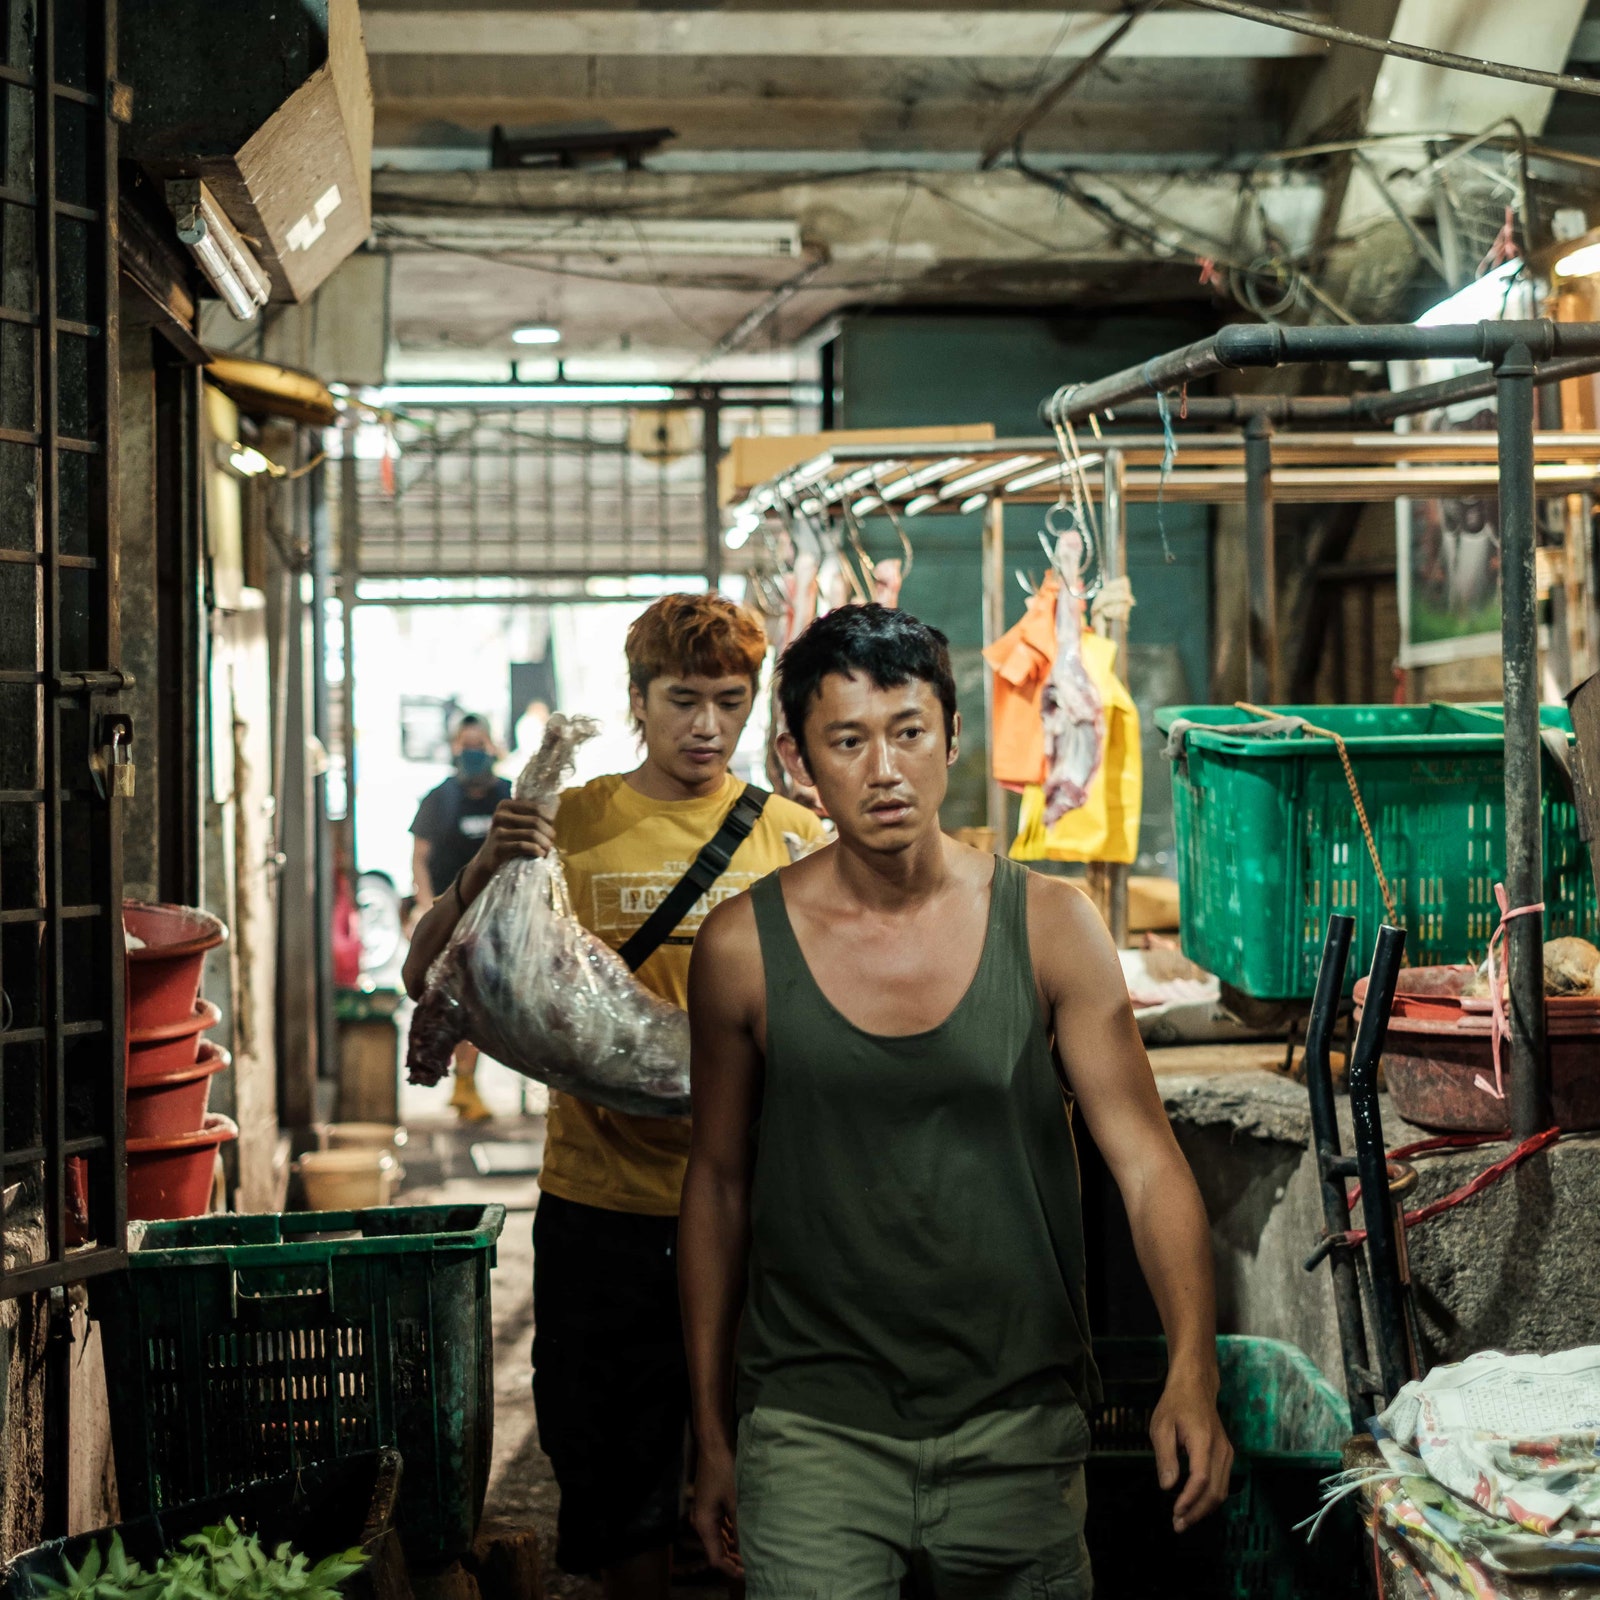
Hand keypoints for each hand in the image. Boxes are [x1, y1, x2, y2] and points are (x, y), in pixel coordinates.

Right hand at [460, 800, 555, 903]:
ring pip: (532, 834)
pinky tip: (541, 855)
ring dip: (545, 844)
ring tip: (547, 850)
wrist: (486, 862)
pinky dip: (537, 851)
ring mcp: (497, 831)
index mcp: (505, 805)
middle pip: (536, 821)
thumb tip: (556, 804)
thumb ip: (531, 815)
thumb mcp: (517, 824)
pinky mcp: (498, 847)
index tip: (551, 829)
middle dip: (548, 834)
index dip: (549, 820)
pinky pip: (524, 846)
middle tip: (551, 843)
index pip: (537, 808)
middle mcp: (500, 815)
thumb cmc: (508, 842)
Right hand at [691, 1442, 742, 1578]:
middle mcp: (702, 1521)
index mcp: (704, 1524)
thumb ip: (740, 1526)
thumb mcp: (735, 1500)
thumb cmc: (724, 1471)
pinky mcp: (711, 1503)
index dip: (731, 1569)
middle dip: (733, 1559)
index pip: (716, 1558)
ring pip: (720, 1538)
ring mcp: (706, 1512)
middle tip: (752, 1565)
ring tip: (752, 1551)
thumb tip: (748, 1549)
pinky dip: (732, 1533)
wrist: (714, 1445)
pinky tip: (745, 1533)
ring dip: (733, 1546)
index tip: (748, 1574)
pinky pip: (721, 1526)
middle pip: (716, 1550)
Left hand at [1150, 1367, 1232, 1532]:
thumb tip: (1167, 1486)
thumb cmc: (1175, 1404)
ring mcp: (1227, 1453)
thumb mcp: (1161, 1426)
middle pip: (1215, 1491)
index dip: (1189, 1500)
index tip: (1175, 1513)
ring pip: (1222, 1491)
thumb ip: (1165, 1457)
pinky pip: (1222, 1483)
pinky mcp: (1227, 1455)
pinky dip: (1210, 1498)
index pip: (1201, 1479)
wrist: (1196, 1386)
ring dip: (1204, 1509)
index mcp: (1203, 1441)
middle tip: (1178, 1525)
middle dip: (1197, 1512)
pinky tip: (1195, 1504)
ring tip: (1184, 1519)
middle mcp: (1221, 1450)